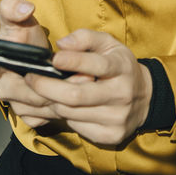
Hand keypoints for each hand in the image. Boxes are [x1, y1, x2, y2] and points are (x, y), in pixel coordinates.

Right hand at [0, 0, 79, 128]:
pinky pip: (42, 116)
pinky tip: (73, 97)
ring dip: (55, 96)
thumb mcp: (19, 18)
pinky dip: (57, 109)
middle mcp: (1, 84)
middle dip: (40, 84)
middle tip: (64, 75)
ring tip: (79, 81)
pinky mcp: (29, 114)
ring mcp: (14, 102)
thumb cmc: (24, 36)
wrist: (40, 56)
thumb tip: (24, 8)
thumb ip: (13, 8)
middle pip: (16, 90)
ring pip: (33, 105)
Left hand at [21, 29, 152, 147]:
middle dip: (47, 88)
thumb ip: (85, 38)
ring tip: (40, 92)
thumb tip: (62, 45)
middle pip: (76, 96)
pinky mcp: (110, 136)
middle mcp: (121, 94)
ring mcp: (116, 118)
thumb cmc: (119, 66)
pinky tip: (60, 106)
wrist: (144, 98)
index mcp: (122, 68)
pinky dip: (64, 116)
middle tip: (31, 78)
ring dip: (52, 102)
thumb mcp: (108, 44)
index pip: (96, 65)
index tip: (52, 58)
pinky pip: (76, 127)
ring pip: (71, 113)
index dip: (72, 61)